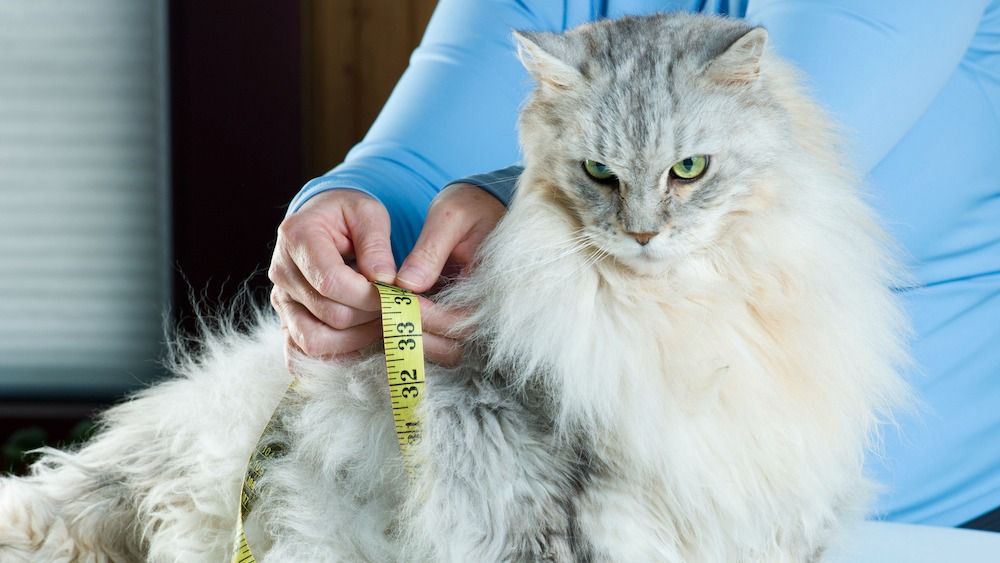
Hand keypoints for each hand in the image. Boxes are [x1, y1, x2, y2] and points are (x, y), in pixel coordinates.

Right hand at [269, 189, 394, 365]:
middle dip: (371, 317)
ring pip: (315, 341)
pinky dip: (333, 356)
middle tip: (398, 309)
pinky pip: (300, 354)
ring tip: (382, 322)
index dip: (369, 296)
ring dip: (357, 340)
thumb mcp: (369, 213)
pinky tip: (360, 341)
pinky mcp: (287, 320)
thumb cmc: (349, 215)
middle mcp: (282, 271)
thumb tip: (385, 281)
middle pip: (329, 315)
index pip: (331, 282)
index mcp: (298, 237)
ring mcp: (281, 300)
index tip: (398, 296)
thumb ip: (377, 246)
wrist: (325, 220)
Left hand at [396, 183, 505, 364]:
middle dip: (418, 332)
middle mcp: (489, 307)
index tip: (399, 300)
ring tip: (388, 318)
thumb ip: (429, 251)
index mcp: (492, 283)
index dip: (427, 315)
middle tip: (385, 316)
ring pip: (448, 346)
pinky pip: (444, 336)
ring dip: (417, 337)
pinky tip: (398, 315)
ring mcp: (478, 313)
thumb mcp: (449, 217)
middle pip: (454, 343)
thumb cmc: (470, 205)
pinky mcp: (465, 313)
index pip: (458, 319)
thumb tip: (407, 286)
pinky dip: (420, 331)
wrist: (486, 204)